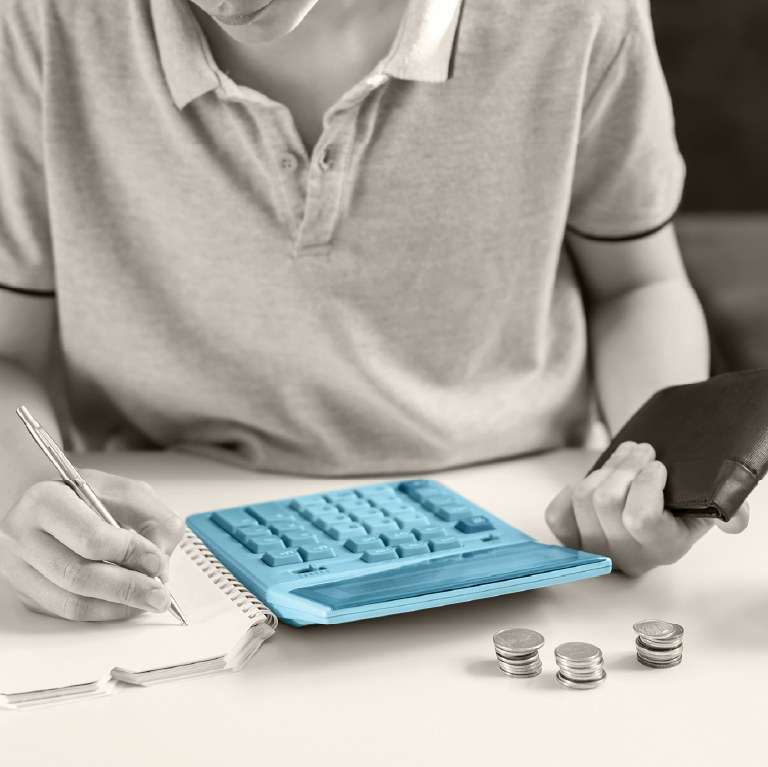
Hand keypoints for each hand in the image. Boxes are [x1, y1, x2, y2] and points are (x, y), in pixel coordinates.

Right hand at [0, 469, 185, 620]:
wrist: (50, 503)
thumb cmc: (87, 496)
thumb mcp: (128, 492)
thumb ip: (154, 520)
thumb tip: (160, 565)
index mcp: (46, 501)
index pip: (90, 537)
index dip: (130, 553)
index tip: (157, 561)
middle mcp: (22, 536)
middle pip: (79, 576)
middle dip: (129, 589)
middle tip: (159, 594)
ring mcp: (18, 568)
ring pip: (72, 602)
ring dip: (118, 607)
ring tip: (146, 601)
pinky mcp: (25, 591)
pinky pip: (67, 612)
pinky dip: (103, 612)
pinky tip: (124, 604)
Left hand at [545, 441, 748, 575]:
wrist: (651, 514)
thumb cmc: (677, 507)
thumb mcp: (706, 507)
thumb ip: (728, 511)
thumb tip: (735, 520)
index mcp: (662, 549)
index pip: (640, 518)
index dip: (645, 483)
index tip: (658, 466)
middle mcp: (625, 555)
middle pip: (607, 501)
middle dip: (624, 465)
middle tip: (641, 450)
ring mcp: (594, 549)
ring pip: (584, 497)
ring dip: (604, 468)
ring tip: (624, 455)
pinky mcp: (569, 539)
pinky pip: (557, 513)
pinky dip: (571, 490)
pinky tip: (595, 480)